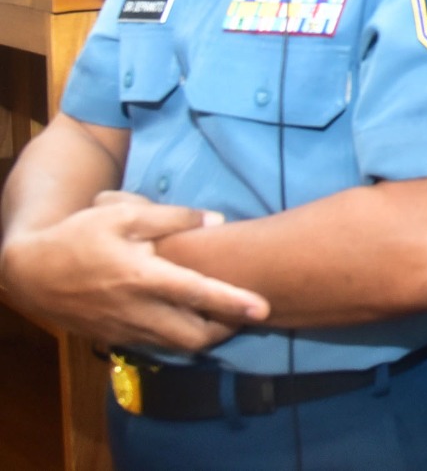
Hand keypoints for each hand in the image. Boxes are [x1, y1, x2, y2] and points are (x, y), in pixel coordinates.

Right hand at [0, 193, 268, 351]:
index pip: (197, 293)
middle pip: (194, 336)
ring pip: (177, 346)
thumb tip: (217, 220)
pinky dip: (177, 336)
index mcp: (142, 276)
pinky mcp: (114, 339)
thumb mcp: (122, 214)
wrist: (30, 272)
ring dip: (204, 336)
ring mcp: (124, 329)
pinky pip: (156, 345)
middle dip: (226, 330)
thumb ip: (172, 217)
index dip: (233, 302)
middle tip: (244, 311)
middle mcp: (136, 309)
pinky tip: (186, 317)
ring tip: (223, 316)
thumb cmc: (79, 235)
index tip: (264, 308)